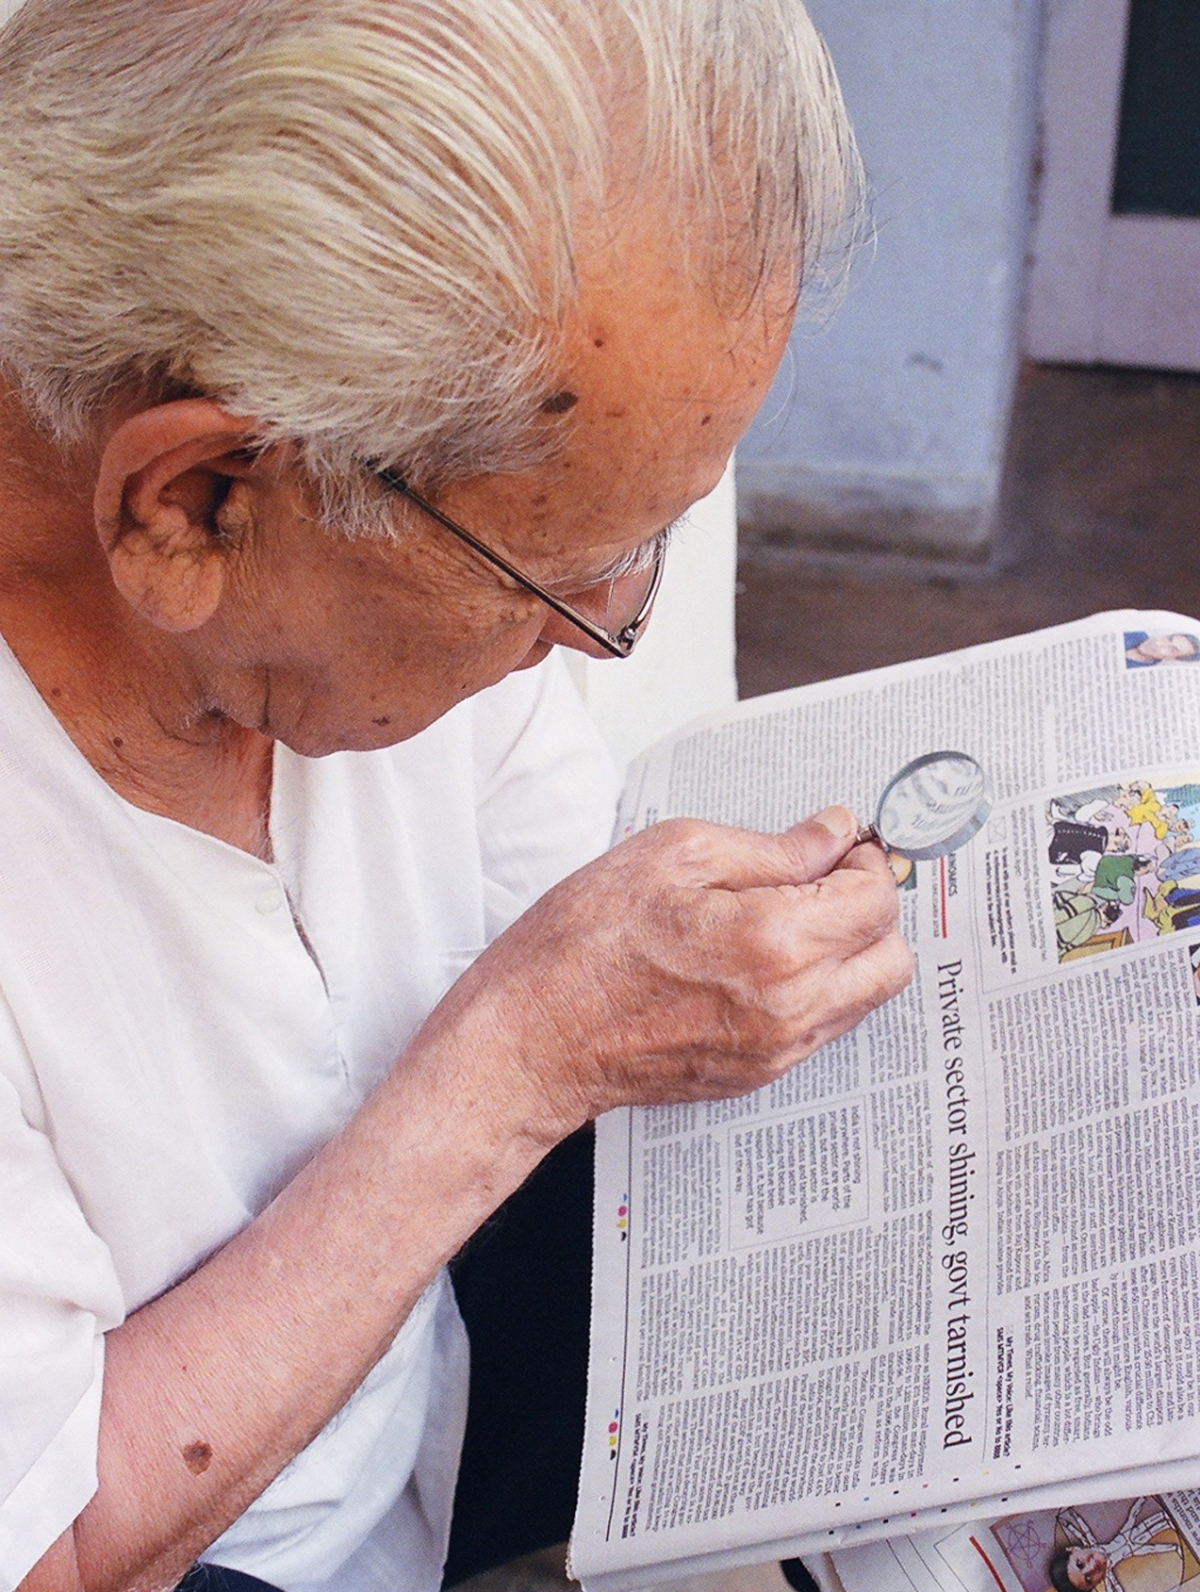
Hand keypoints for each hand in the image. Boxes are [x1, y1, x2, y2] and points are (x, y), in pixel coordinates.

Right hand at [420, 806, 912, 1142]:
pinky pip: (824, 1024)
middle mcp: (792, 1007)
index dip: (865, 859)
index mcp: (776, 943)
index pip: (876, 898)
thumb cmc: (583, 945)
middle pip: (892, 956)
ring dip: (847, 950)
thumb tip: (832, 834)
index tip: (837, 843)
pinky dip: (815, 986)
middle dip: (870, 907)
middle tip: (823, 878)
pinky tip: (759, 958)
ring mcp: (779, 1050)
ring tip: (787, 916)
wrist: (534, 1039)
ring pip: (866, 996)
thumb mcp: (675, 855)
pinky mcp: (759, 1074)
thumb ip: (772, 846)